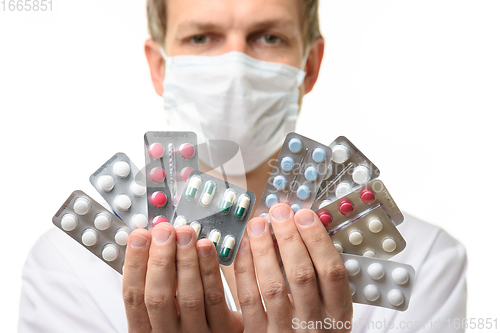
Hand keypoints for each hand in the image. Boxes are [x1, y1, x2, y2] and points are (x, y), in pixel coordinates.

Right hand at [122, 222, 243, 332]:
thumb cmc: (186, 326)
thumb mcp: (164, 312)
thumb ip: (158, 283)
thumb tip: (152, 239)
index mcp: (147, 331)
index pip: (133, 297)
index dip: (134, 264)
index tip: (139, 236)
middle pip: (158, 298)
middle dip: (160, 259)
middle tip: (165, 231)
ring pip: (189, 296)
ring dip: (186, 260)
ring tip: (186, 233)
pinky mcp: (223, 330)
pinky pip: (216, 297)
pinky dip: (210, 269)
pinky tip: (206, 247)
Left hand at [234, 204, 352, 332]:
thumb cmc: (315, 331)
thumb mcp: (329, 310)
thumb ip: (321, 279)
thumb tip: (305, 231)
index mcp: (337, 315)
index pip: (332, 272)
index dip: (318, 240)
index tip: (305, 215)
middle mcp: (313, 324)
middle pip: (302, 274)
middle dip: (289, 237)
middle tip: (279, 212)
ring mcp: (284, 331)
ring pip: (272, 285)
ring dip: (264, 249)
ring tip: (259, 223)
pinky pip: (248, 298)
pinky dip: (244, 269)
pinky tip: (244, 247)